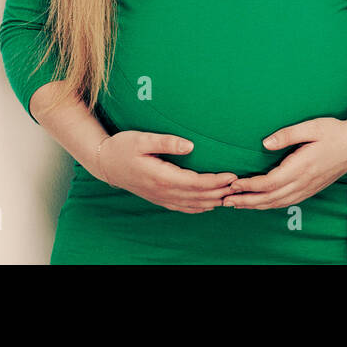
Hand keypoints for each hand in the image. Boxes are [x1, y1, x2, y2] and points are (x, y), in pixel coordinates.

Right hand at [93, 130, 237, 213]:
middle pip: (198, 196)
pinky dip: (199, 207)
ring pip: (192, 204)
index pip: (195, 183)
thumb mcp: (142, 139)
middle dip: (221, 192)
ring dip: (213, 201)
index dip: (216, 181)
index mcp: (161, 176)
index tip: (233, 175)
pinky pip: (183, 207)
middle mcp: (163, 191)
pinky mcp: (159, 198)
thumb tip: (190, 146)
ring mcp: (161, 197)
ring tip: (232, 195)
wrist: (105, 163)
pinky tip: (211, 204)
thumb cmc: (123, 147)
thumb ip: (166, 142)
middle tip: (241, 185)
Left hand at [219, 117, 346, 209]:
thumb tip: (265, 143)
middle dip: (247, 201)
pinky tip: (262, 204)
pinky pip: (288, 202)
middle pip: (270, 198)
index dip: (250, 186)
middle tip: (226, 200)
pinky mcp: (312, 189)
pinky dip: (271, 205)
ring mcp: (309, 187)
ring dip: (256, 205)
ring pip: (278, 203)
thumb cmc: (335, 131)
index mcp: (302, 166)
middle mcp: (304, 181)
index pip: (270, 182)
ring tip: (238, 205)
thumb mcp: (311, 127)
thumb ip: (287, 135)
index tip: (233, 183)